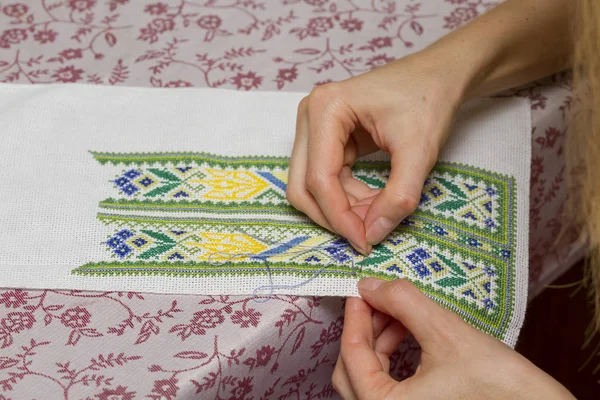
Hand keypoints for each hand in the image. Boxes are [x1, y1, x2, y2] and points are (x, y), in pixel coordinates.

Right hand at [286, 51, 465, 253]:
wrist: (439, 75)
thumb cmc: (429, 100)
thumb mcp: (419, 151)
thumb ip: (398, 197)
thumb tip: (372, 235)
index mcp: (326, 109)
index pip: (319, 179)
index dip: (340, 217)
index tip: (366, 242)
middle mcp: (310, 116)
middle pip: (302, 185)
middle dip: (333, 216)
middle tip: (366, 235)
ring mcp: (314, 127)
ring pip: (311, 186)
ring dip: (341, 209)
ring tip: (377, 215)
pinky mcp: (325, 138)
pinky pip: (326, 179)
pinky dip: (347, 197)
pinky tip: (373, 202)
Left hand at [332, 278, 575, 399]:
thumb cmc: (499, 384)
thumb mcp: (445, 332)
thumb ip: (402, 303)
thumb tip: (370, 285)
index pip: (351, 357)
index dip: (354, 317)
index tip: (360, 290)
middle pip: (351, 371)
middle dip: (364, 330)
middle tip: (378, 298)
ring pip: (369, 376)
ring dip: (378, 341)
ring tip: (398, 313)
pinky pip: (387, 385)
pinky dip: (390, 357)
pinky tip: (407, 333)